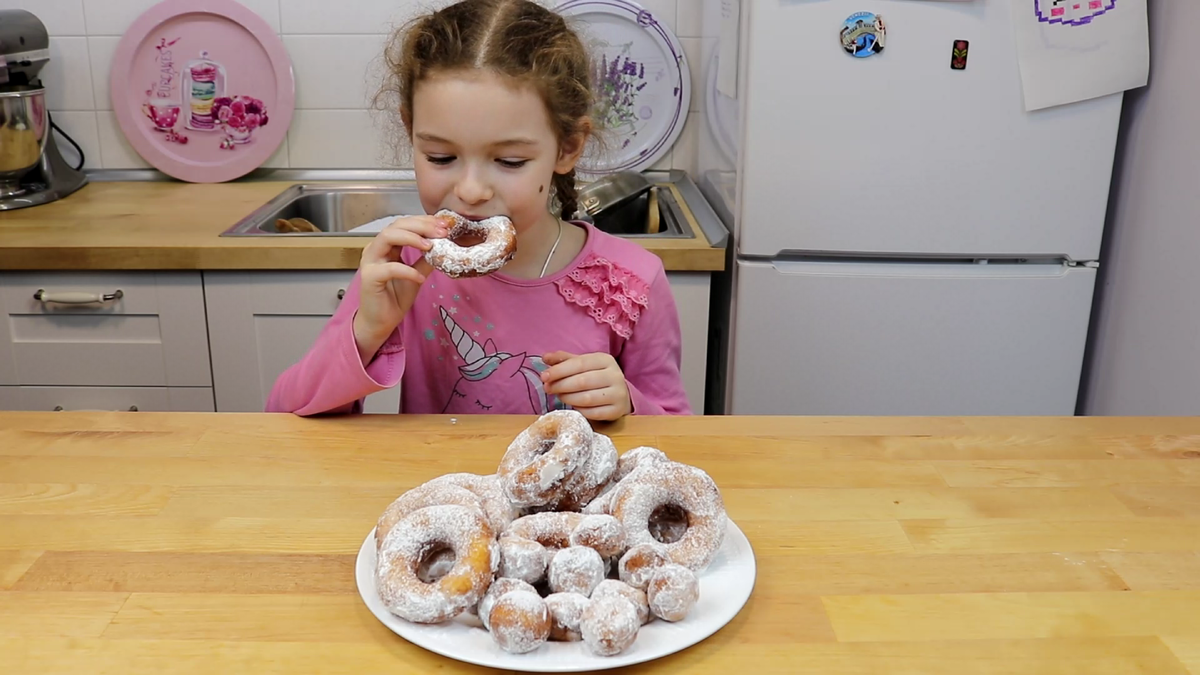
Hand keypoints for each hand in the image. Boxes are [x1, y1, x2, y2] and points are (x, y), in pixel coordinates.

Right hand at [353, 214, 450, 362]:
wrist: (381, 322)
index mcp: (386, 246)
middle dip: (420, 226)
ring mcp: (370, 261)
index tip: (444, 225)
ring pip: (387, 237)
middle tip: (441, 231)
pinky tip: (420, 277)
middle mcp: (376, 249)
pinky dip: (407, 270)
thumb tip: (445, 246)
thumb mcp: (417, 274)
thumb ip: (426, 260)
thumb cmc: (394, 297)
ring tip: (430, 246)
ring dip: (411, 238)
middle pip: (396, 226)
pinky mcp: (369, 277)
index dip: (424, 222)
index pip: (404, 224)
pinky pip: (389, 268)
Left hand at [541, 351, 632, 420]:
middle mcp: (615, 375)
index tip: (544, 376)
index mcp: (605, 360)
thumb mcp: (583, 365)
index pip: (579, 363)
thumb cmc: (597, 377)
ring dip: (568, 398)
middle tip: (547, 388)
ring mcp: (618, 394)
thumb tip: (545, 357)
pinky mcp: (617, 410)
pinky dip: (579, 410)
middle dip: (561, 385)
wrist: (620, 394)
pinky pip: (593, 413)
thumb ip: (564, 360)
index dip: (559, 370)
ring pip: (587, 398)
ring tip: (559, 396)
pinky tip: (572, 406)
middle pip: (582, 381)